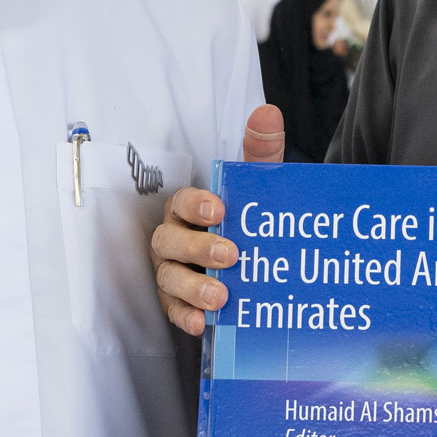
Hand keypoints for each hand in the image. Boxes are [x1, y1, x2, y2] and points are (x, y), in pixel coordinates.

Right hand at [152, 105, 284, 334]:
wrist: (259, 262)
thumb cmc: (248, 219)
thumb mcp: (259, 186)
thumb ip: (262, 152)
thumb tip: (267, 112)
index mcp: (189, 208)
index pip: (181, 202)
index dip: (196, 205)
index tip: (219, 210)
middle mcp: (174, 239)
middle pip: (169, 242)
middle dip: (197, 248)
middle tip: (229, 255)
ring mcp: (173, 271)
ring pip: (169, 278)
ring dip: (192, 287)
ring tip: (220, 296)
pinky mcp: (178, 303)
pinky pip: (174, 311)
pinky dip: (186, 317)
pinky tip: (204, 323)